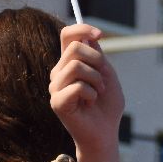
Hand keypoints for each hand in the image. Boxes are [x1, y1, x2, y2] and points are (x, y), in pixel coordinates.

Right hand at [50, 23, 123, 154]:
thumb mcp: (107, 75)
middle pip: (75, 48)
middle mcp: (58, 72)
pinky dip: (92, 94)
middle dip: (97, 60)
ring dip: (96, 80)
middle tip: (103, 79)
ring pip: (76, 66)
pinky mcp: (57, 102)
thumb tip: (89, 36)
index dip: (82, 28)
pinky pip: (77, 86)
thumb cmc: (107, 106)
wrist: (105, 132)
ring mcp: (55, 87)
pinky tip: (90, 103)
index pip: (68, 35)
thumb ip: (98, 56)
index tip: (100, 34)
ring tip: (98, 93)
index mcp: (69, 63)